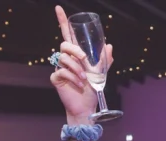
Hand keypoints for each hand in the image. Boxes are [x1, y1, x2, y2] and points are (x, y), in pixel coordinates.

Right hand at [51, 5, 110, 123]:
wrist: (87, 106)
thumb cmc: (92, 89)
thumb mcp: (101, 72)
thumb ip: (105, 60)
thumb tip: (109, 45)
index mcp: (75, 55)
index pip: (67, 34)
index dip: (62, 21)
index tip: (59, 8)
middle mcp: (66, 59)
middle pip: (64, 44)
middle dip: (75, 51)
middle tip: (85, 61)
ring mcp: (60, 68)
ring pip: (63, 58)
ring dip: (76, 68)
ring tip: (84, 78)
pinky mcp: (56, 78)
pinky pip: (61, 71)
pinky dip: (72, 77)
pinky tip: (78, 84)